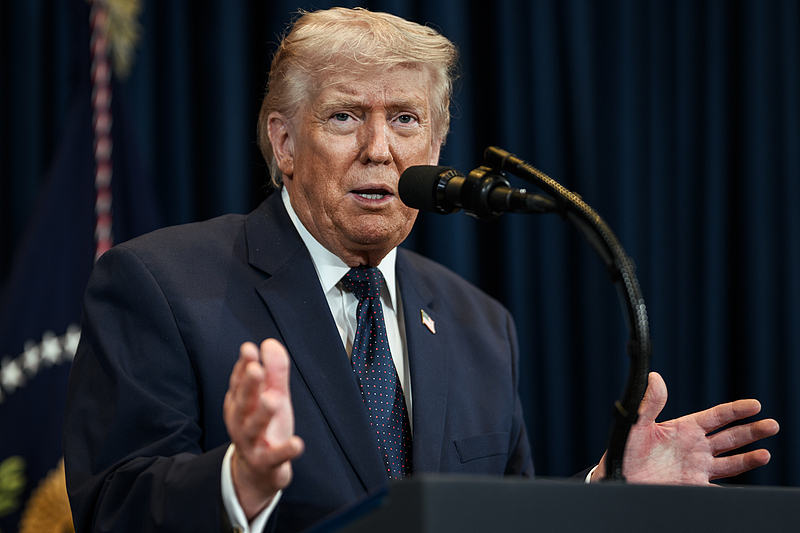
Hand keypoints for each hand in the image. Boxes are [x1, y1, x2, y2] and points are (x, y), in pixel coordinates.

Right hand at [224, 339, 304, 518]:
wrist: (258, 472)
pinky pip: (275, 456)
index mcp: (240, 404)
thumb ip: (274, 372)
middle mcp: (241, 422)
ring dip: (263, 414)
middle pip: (244, 402)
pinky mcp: (266, 462)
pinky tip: (298, 443)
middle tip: (256, 369)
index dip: (244, 366)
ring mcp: (252, 443)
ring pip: (254, 428)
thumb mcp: (272, 396)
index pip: (239, 382)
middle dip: (249, 386)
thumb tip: (270, 343)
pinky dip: (286, 450)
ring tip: (273, 400)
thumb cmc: (265, 428)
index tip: (249, 349)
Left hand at [591, 372, 778, 484]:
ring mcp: (697, 467)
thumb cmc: (625, 449)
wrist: (619, 476)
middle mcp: (695, 447)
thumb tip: (654, 377)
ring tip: (765, 454)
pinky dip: (734, 489)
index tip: (755, 405)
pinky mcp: (693, 486)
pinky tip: (748, 487)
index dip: (736, 411)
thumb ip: (650, 403)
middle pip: (731, 437)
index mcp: (684, 428)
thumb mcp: (637, 424)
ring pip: (731, 462)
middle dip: (752, 431)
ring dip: (749, 458)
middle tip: (772, 425)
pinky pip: (719, 488)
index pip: (717, 416)